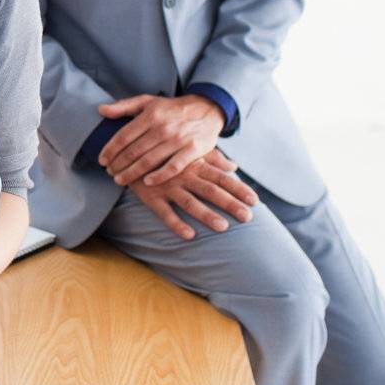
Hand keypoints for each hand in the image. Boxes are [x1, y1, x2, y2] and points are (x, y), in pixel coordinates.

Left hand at [97, 94, 223, 185]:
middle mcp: (163, 127)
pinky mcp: (192, 150)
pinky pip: (173, 167)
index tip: (102, 160)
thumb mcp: (148, 101)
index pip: (124, 135)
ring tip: (120, 180)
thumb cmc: (172, 108)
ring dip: (132, 173)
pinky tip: (147, 182)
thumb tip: (101, 110)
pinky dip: (159, 176)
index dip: (110, 150)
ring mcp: (178, 139)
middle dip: (118, 164)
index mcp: (150, 115)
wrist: (207, 109)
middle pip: (134, 151)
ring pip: (149, 160)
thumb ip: (124, 106)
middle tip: (109, 172)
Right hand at [130, 148, 257, 240]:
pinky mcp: (151, 196)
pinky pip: (165, 213)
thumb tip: (234, 167)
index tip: (255, 200)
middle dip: (230, 204)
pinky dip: (176, 224)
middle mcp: (184, 175)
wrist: (129, 150)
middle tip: (248, 217)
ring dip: (206, 214)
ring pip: (190, 202)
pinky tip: (189, 235)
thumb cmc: (164, 152)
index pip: (222, 177)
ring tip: (223, 227)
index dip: (238, 188)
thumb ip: (213, 159)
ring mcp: (167, 186)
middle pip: (211, 190)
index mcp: (195, 164)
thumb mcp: (188, 152)